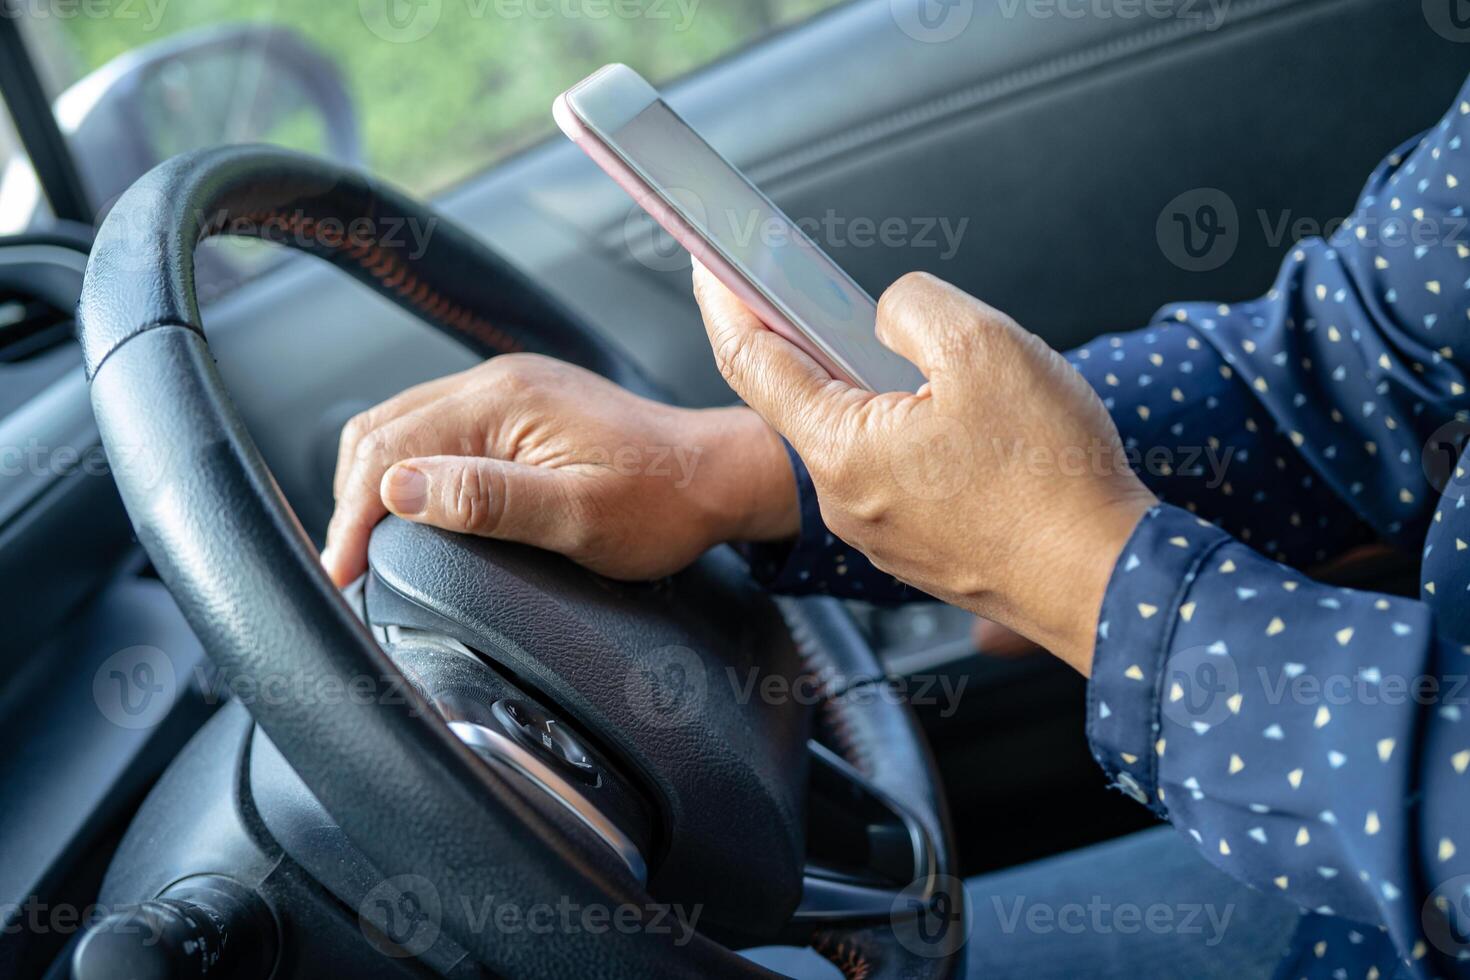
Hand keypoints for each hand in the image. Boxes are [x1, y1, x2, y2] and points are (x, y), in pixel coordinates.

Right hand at [321, 353, 798, 585]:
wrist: (717, 476)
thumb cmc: (663, 502)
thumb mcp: (577, 515)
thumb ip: (485, 500)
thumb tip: (397, 491)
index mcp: (502, 400)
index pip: (388, 449)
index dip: (351, 518)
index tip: (340, 573)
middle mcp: (497, 382)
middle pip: (382, 430)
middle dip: (351, 500)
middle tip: (347, 567)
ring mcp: (508, 391)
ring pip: (404, 428)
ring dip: (376, 484)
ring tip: (368, 545)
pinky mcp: (520, 409)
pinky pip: (439, 431)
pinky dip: (410, 470)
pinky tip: (413, 510)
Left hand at [691, 264, 1155, 673]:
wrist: (1105, 580)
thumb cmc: (1052, 479)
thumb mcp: (983, 347)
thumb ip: (911, 309)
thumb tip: (885, 318)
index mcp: (842, 450)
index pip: (753, 362)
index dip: (727, 302)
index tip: (710, 263)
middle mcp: (847, 502)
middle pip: (806, 398)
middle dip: (816, 340)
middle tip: (823, 292)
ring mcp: (883, 531)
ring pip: (858, 434)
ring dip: (877, 388)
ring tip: (928, 359)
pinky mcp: (920, 546)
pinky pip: (896, 470)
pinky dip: (908, 430)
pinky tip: (958, 416)